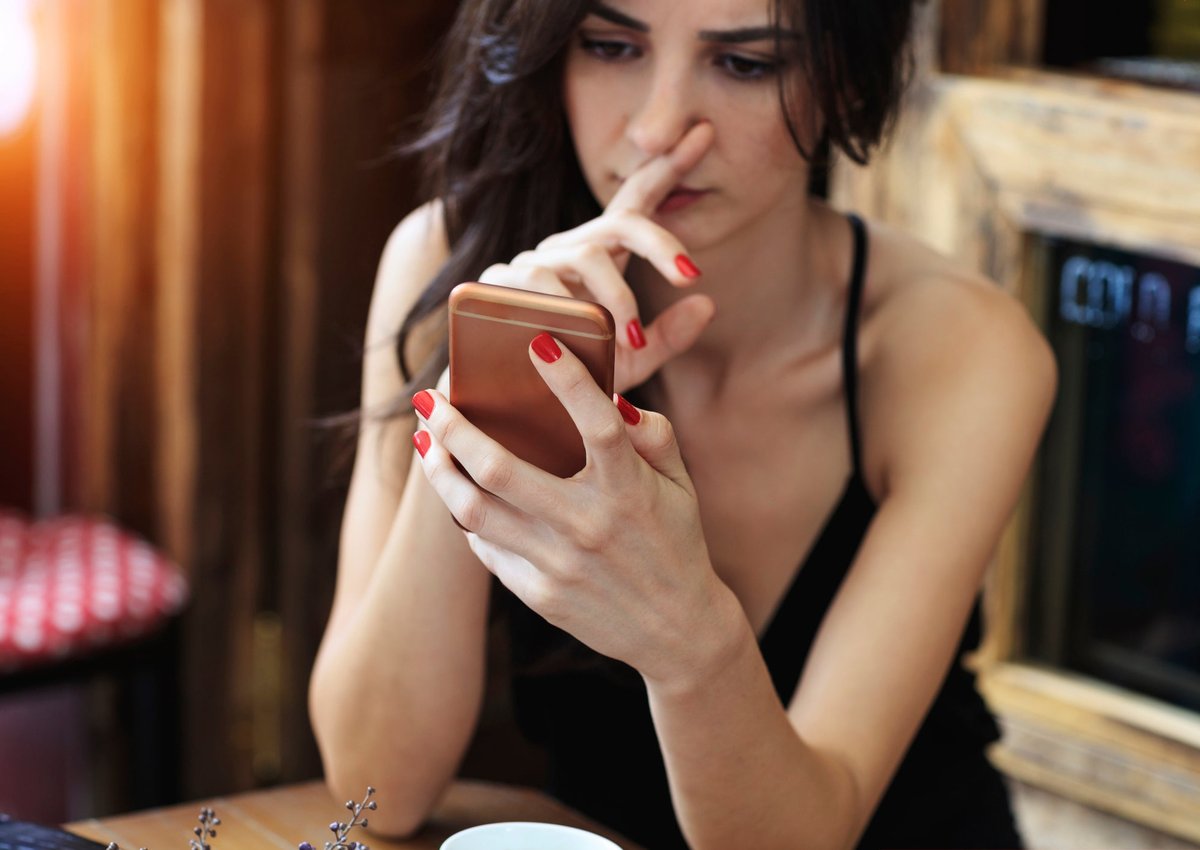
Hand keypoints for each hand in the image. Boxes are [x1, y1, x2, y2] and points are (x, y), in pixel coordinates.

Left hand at [410, 332, 733, 686]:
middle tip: (430, 397)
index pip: (597, 423)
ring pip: (474, 510)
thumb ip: (654, 435)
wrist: (676, 632)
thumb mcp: (681, 485)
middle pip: (500, 467)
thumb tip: (613, 399)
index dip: (568, 380)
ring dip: (439, 468)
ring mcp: (558, 563)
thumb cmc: (676, 543)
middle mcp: (588, 525)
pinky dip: (466, 513)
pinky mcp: (538, 592)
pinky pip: (486, 547)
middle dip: (454, 425)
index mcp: (630, 490)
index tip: (537, 343)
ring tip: (424, 440)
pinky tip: (455, 489)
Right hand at [478, 122, 717, 393]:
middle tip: (689, 274)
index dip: (667, 168)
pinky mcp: (494, 283)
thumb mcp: (626, 363)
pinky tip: (573, 336)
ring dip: (614, 298)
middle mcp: (566, 251)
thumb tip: (708, 302)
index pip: (634, 206)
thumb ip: (667, 338)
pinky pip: (536, 283)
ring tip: (627, 340)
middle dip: (659, 242)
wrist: (501, 407)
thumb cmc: (569, 380)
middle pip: (619, 224)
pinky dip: (562, 310)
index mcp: (599, 260)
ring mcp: (529, 263)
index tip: (704, 133)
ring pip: (583, 256)